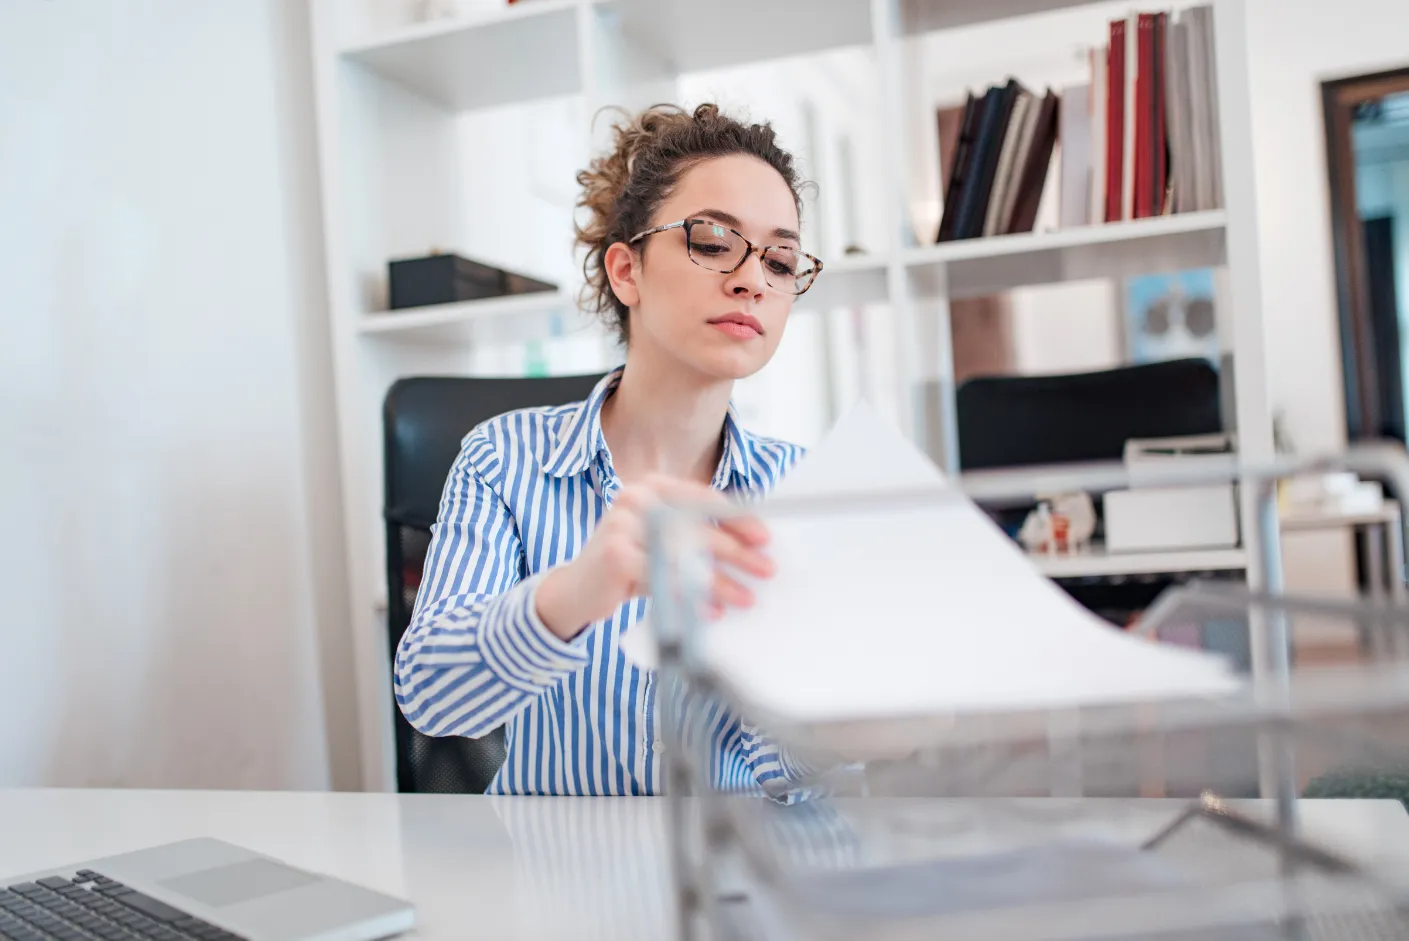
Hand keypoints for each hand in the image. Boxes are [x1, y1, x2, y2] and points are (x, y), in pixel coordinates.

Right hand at [535, 474, 774, 640]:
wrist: (576, 590)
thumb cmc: (628, 564)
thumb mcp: (662, 541)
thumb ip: (695, 535)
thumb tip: (750, 548)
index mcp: (652, 487)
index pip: (703, 498)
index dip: (737, 517)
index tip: (764, 538)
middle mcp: (636, 498)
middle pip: (698, 525)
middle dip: (736, 551)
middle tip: (765, 569)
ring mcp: (622, 524)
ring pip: (684, 554)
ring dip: (720, 580)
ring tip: (745, 597)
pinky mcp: (615, 553)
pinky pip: (664, 577)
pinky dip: (691, 596)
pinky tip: (712, 611)